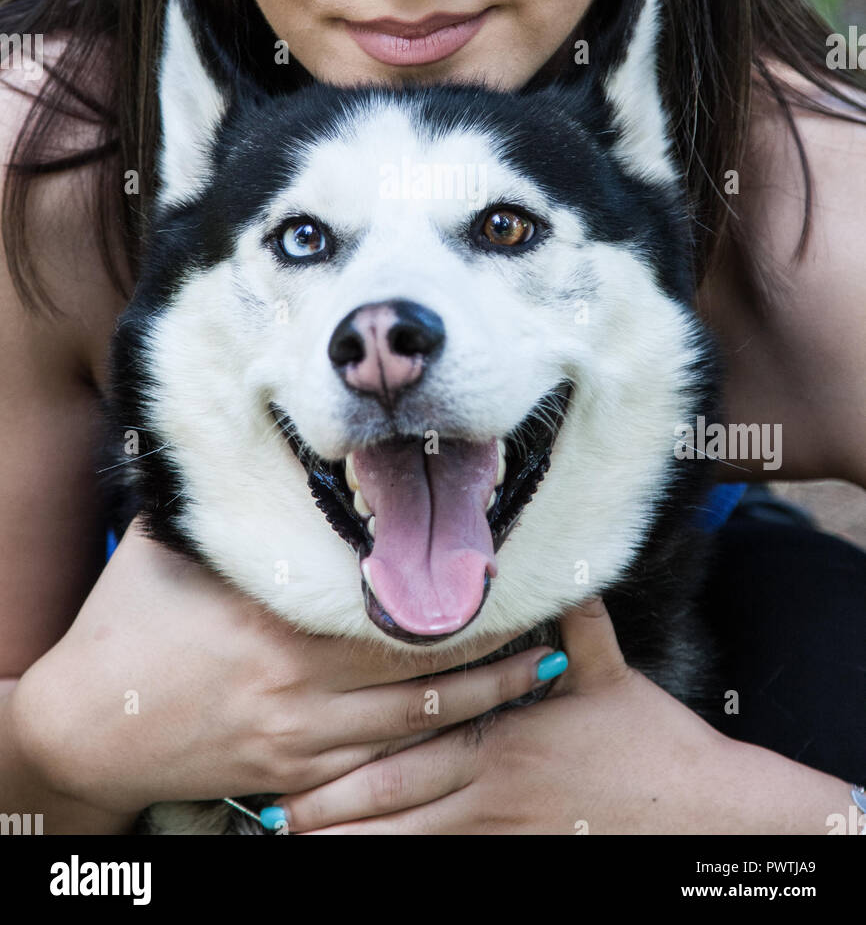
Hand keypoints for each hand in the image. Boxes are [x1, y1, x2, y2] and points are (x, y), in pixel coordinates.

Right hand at [10, 517, 553, 819]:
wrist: (85, 730)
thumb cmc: (126, 624)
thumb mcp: (166, 546)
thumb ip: (218, 503)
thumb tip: (233, 438)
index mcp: (278, 617)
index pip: (390, 603)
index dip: (457, 592)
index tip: (509, 569)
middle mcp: (302, 681)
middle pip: (423, 667)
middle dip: (497, 648)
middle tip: (559, 623)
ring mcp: (302, 737)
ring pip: (418, 725)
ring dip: (487, 700)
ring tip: (545, 672)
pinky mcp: (294, 776)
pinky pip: (381, 770)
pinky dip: (434, 752)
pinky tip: (477, 733)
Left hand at [275, 598, 736, 834]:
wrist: (702, 811)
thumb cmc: (653, 741)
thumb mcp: (610, 673)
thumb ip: (576, 624)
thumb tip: (563, 570)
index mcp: (506, 735)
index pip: (414, 745)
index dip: (354, 754)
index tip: (305, 754)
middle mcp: (496, 789)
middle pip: (399, 801)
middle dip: (336, 808)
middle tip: (279, 812)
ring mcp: (507, 835)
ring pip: (415, 846)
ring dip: (361, 845)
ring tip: (306, 845)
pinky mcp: (525, 861)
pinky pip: (454, 872)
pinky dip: (409, 868)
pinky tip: (371, 868)